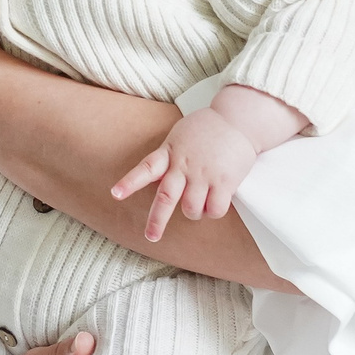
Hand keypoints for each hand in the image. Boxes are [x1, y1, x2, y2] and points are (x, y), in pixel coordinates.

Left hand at [111, 109, 258, 241]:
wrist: (239, 118)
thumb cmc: (207, 129)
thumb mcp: (179, 137)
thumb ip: (167, 158)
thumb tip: (154, 182)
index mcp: (171, 153)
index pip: (146, 168)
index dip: (130, 182)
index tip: (115, 195)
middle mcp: (184, 165)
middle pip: (166, 197)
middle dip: (157, 220)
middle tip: (151, 236)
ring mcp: (204, 174)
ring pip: (191, 210)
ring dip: (194, 213)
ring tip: (200, 204)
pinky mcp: (224, 181)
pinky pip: (214, 210)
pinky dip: (213, 211)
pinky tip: (216, 202)